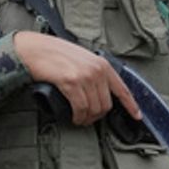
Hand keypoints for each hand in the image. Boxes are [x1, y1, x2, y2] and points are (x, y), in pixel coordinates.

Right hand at [13, 32, 138, 125]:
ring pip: (94, 109)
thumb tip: (98, 91)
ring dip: (87, 118)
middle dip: (98, 116)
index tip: (137, 115)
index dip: (131, 105)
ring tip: (80, 119)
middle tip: (88, 118)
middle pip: (106, 104)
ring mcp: (85, 76)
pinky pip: (81, 108)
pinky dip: (78, 117)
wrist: (32, 49)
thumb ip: (93, 71)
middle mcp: (97, 70)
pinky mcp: (71, 83)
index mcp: (102, 64)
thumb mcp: (81, 59)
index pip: (123, 89)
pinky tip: (74, 118)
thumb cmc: (52, 53)